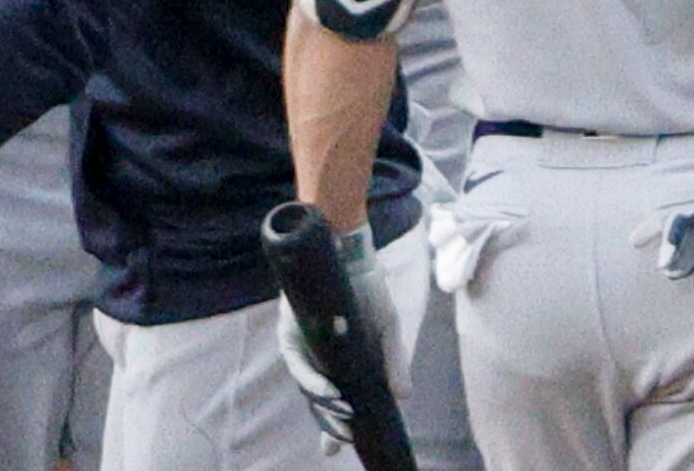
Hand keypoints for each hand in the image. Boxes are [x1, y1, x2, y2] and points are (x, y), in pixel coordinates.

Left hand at [275, 224, 402, 447]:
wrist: (348, 247)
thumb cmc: (368, 287)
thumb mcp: (388, 327)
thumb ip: (395, 361)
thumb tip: (404, 398)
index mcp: (341, 356)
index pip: (337, 395)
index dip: (338, 423)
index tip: (344, 447)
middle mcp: (318, 351)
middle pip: (318, 396)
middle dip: (327, 424)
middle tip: (336, 447)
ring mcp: (303, 340)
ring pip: (306, 383)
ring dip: (322, 405)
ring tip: (341, 421)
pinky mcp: (289, 327)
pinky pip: (297, 360)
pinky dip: (311, 379)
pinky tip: (328, 392)